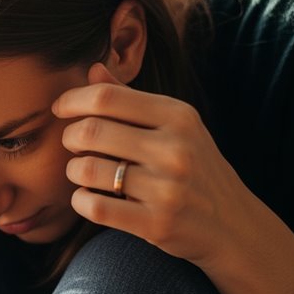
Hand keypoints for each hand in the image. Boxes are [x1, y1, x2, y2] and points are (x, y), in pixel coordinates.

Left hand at [52, 62, 252, 264]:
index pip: (106, 97)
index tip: (60, 108)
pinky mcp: (156, 224)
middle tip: (72, 145)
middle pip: (90, 131)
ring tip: (84, 172)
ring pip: (87, 169)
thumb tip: (93, 68)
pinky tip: (89, 197)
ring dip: (74, 171)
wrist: (234, 224)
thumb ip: (131, 98)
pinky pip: (94, 206)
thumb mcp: (175, 126)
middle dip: (69, 137)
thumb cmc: (195, 167)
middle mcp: (175, 149)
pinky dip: (81, 200)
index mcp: (178, 116)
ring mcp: (167, 189)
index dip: (72, 100)